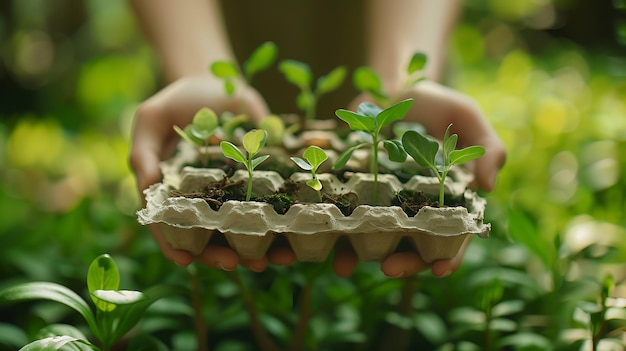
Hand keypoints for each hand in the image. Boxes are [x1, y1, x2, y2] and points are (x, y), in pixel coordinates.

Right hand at [130, 75, 282, 269]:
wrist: (222, 83)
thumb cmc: (180, 101)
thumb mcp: (152, 118)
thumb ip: (144, 151)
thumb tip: (145, 186)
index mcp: (172, 191)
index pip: (169, 226)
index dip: (174, 245)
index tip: (185, 260)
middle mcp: (203, 200)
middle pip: (207, 238)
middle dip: (219, 255)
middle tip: (234, 262)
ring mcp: (233, 194)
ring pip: (241, 232)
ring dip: (254, 249)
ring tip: (269, 258)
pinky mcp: (260, 183)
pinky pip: (270, 208)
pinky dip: (280, 224)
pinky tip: (292, 236)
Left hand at [337, 81, 506, 277]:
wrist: (386, 88)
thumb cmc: (432, 105)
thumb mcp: (465, 116)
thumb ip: (487, 147)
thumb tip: (489, 186)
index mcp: (446, 199)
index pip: (453, 236)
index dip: (449, 256)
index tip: (439, 271)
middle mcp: (413, 208)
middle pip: (412, 247)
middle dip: (403, 263)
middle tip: (388, 268)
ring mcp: (380, 203)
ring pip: (373, 240)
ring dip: (360, 257)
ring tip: (344, 265)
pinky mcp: (351, 192)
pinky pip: (340, 216)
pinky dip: (328, 229)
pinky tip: (315, 236)